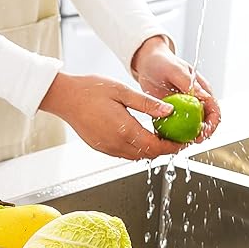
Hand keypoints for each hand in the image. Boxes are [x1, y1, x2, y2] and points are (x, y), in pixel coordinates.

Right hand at [39, 73, 184, 159]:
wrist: (65, 98)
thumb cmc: (90, 90)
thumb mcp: (123, 91)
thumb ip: (147, 104)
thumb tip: (170, 111)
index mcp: (124, 130)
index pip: (156, 147)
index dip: (173, 146)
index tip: (184, 141)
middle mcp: (115, 144)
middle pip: (148, 155)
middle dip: (165, 150)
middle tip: (177, 139)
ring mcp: (106, 148)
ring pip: (136, 156)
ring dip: (151, 150)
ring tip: (162, 137)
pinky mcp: (100, 147)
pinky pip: (124, 153)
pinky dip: (137, 148)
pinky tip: (141, 135)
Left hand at [131, 36, 220, 140]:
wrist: (147, 62)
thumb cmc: (162, 61)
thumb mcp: (176, 70)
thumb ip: (189, 84)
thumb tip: (204, 97)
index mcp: (201, 90)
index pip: (214, 110)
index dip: (212, 124)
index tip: (203, 133)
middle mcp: (195, 101)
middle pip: (204, 122)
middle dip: (201, 135)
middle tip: (191, 142)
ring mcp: (183, 108)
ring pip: (190, 127)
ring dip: (186, 137)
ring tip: (178, 144)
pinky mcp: (170, 112)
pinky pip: (173, 126)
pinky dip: (171, 134)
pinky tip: (165, 140)